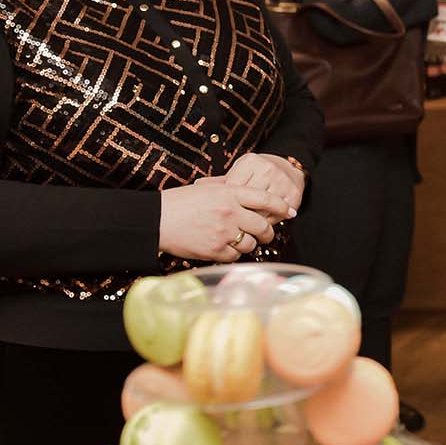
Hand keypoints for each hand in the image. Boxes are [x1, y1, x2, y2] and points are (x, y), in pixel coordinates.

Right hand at [158, 178, 292, 261]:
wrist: (155, 220)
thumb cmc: (178, 203)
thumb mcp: (206, 188)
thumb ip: (229, 190)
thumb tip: (250, 194)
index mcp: (229, 193)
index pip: (266, 199)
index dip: (281, 206)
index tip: (290, 212)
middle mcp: (231, 212)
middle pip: (263, 225)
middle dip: (268, 232)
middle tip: (266, 234)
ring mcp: (224, 232)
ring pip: (251, 243)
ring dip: (249, 243)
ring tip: (239, 240)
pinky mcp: (215, 250)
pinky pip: (236, 256)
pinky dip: (233, 254)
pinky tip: (224, 248)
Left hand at [221, 153, 304, 215]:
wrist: (289, 168)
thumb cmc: (259, 172)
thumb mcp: (240, 171)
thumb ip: (221, 180)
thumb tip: (197, 186)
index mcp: (251, 162)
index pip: (233, 188)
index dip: (227, 202)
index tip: (223, 209)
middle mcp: (268, 170)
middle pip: (247, 201)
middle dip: (239, 212)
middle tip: (232, 220)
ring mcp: (283, 183)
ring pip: (261, 211)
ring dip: (252, 220)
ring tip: (245, 222)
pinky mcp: (293, 195)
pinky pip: (275, 216)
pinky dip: (266, 222)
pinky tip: (260, 221)